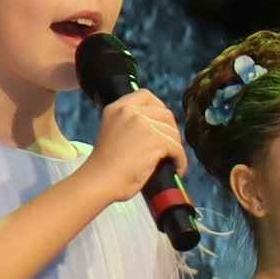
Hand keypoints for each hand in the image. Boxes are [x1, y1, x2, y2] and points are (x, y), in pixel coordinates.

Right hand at [76, 89, 188, 210]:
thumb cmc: (104, 167)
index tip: (162, 123)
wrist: (99, 182)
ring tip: (171, 159)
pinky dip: (180, 160)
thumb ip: (131, 124)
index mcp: (116, 108)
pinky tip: (177, 168)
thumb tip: (157, 127)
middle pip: (164, 113)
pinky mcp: (154, 140)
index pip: (146, 96)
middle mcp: (129, 112)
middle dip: (170, 130)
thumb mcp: (113, 133)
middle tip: (170, 145)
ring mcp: (142, 124)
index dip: (159, 108)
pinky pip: (177, 148)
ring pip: (173, 131)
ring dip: (175, 146)